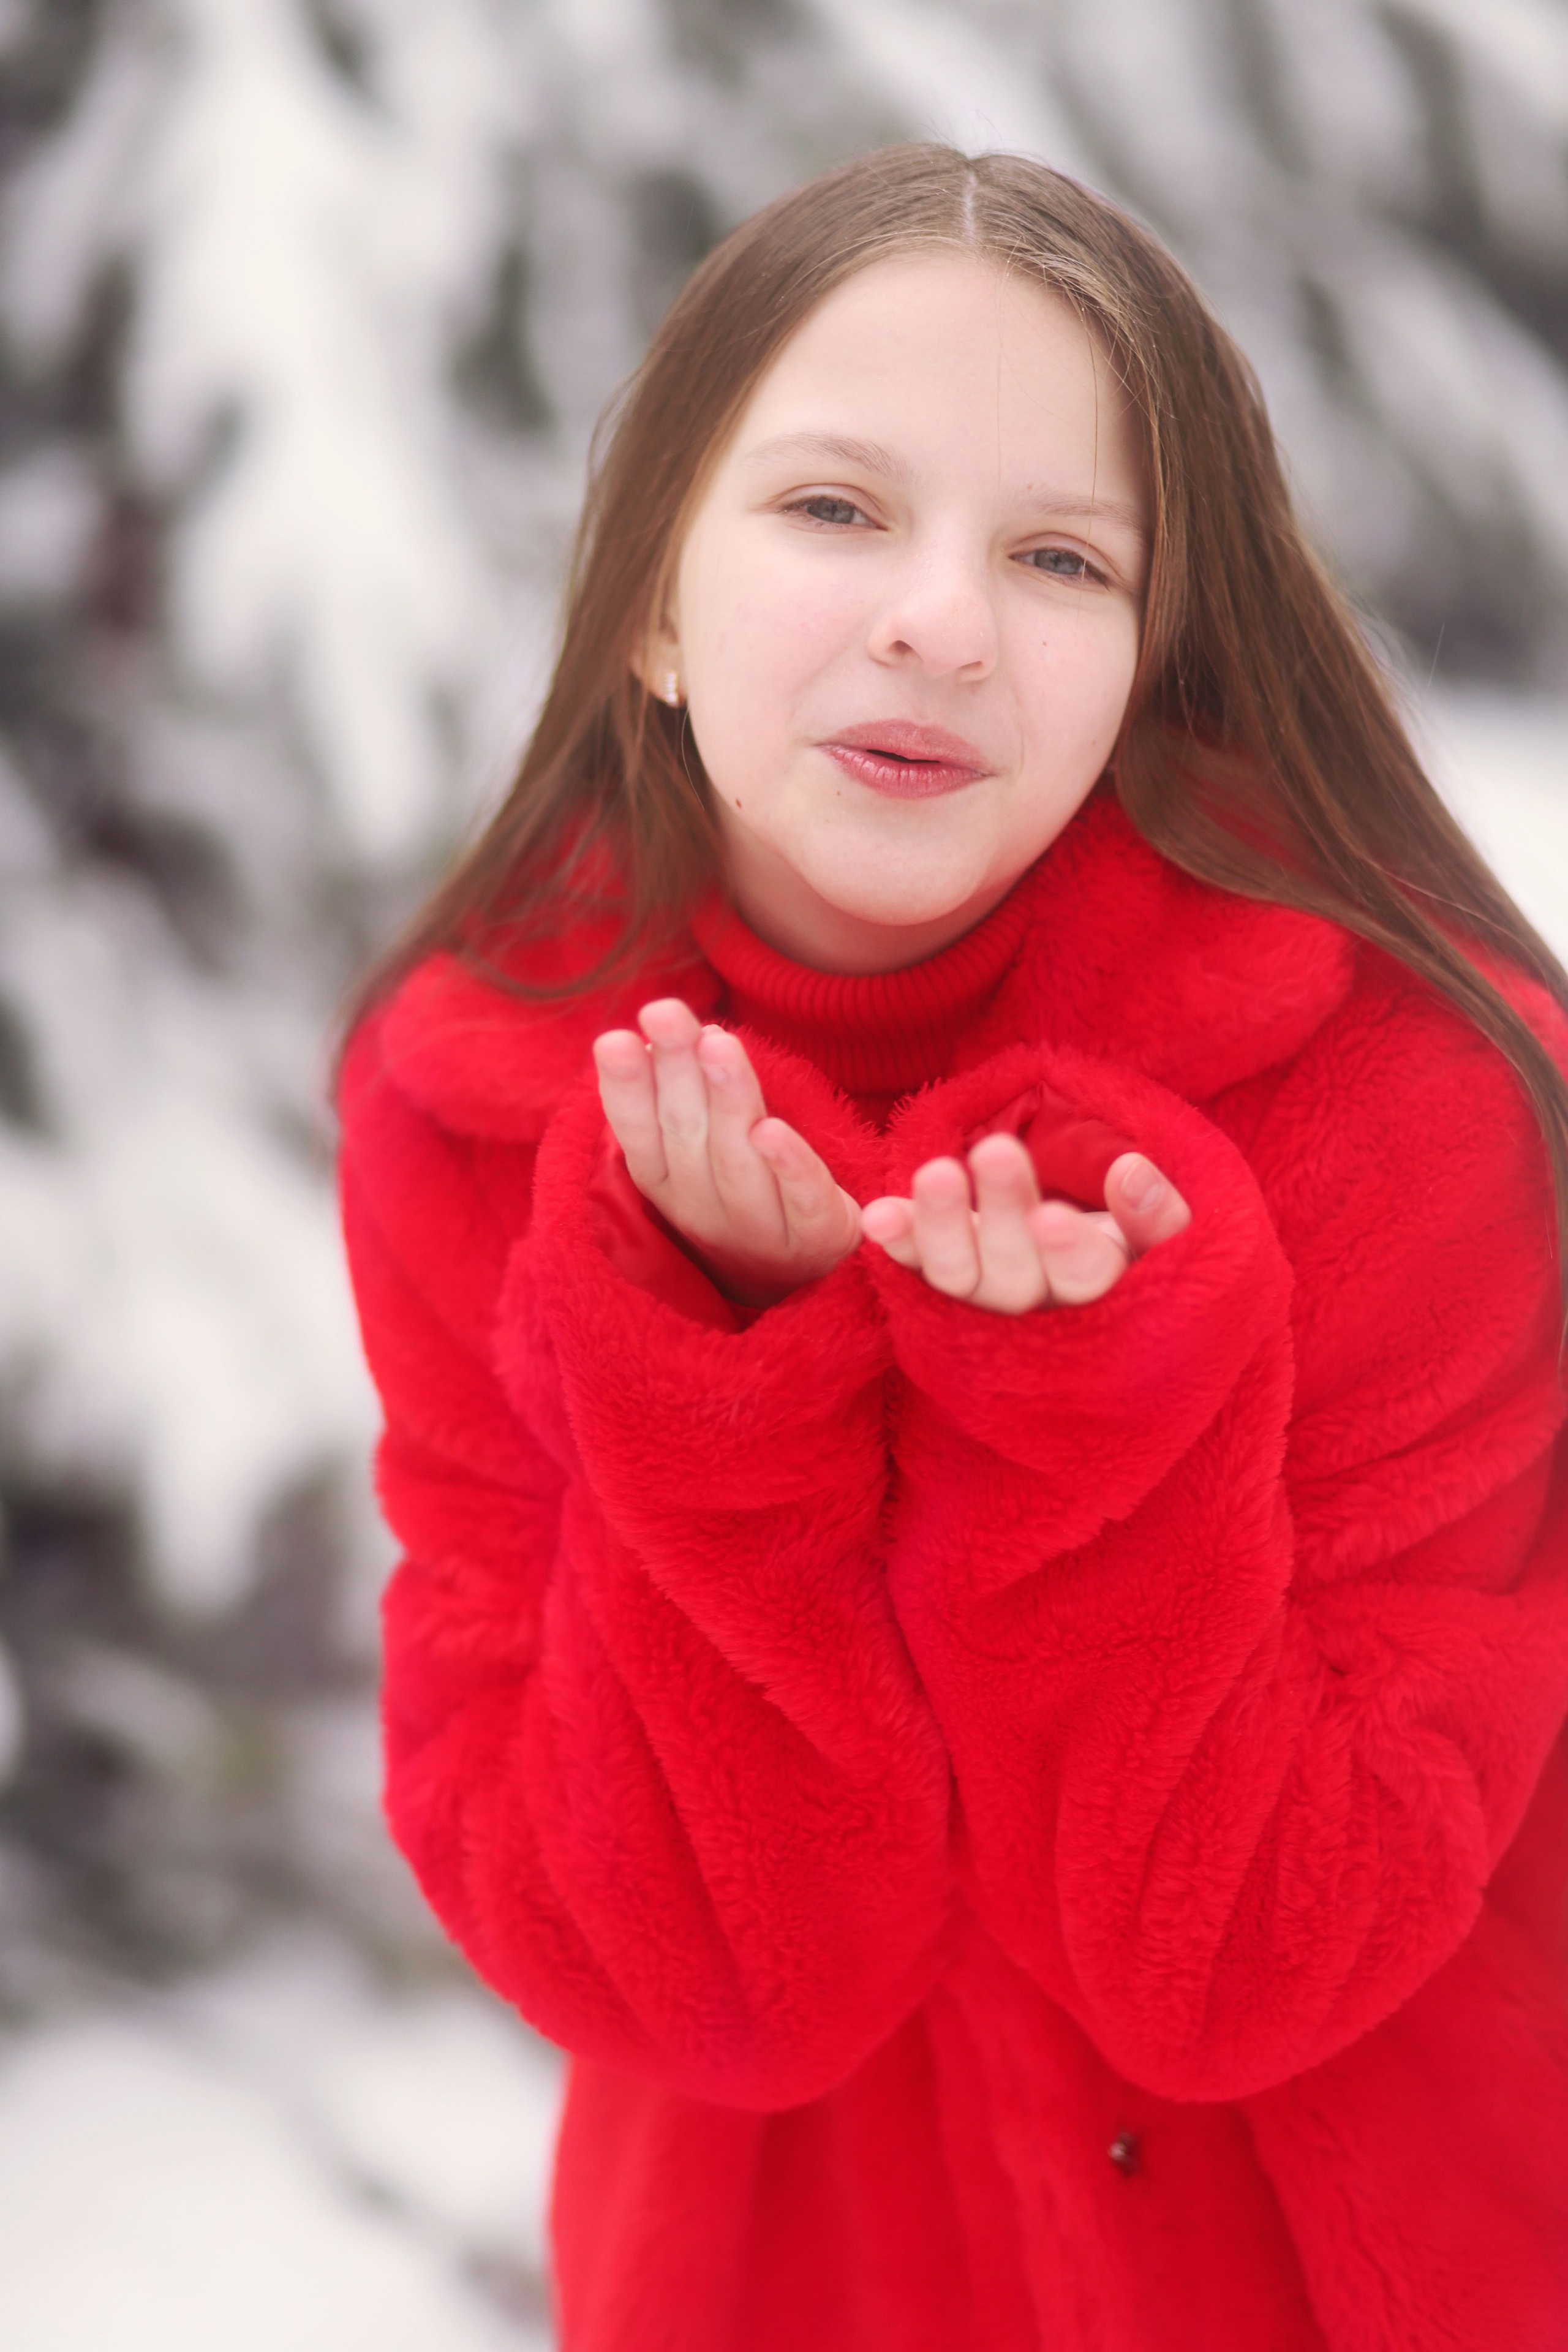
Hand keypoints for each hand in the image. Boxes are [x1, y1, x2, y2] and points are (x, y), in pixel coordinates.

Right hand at [592, 1000, 862, 1307]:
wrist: (799, 1273)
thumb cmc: (739, 1192)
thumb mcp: (698, 1149)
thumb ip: (684, 1095)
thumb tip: (683, 1034)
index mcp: (665, 1186)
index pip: (638, 1133)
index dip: (625, 1088)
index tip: (614, 1039)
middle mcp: (702, 1211)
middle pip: (686, 1133)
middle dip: (675, 1069)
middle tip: (665, 1012)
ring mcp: (759, 1229)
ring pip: (738, 1159)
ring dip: (728, 1099)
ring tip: (718, 1045)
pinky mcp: (817, 1236)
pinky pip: (803, 1199)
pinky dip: (788, 1165)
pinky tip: (774, 1129)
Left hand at [860, 1132, 1189, 1314]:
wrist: (1086, 1274)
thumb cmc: (1134, 1248)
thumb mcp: (1163, 1238)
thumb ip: (1158, 1214)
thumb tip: (1131, 1172)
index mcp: (1099, 1301)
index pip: (1085, 1281)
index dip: (1069, 1251)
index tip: (1052, 1216)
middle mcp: (1034, 1309)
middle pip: (1013, 1274)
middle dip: (1003, 1212)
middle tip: (997, 1152)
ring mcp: (983, 1299)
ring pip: (957, 1276)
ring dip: (941, 1225)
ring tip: (935, 1173)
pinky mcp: (944, 1280)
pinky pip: (915, 1267)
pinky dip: (897, 1240)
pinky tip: (877, 1214)